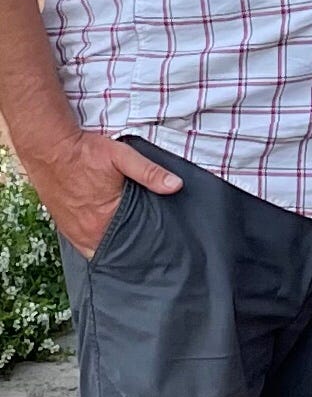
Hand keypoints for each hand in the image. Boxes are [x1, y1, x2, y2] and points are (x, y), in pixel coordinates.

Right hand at [24, 130, 181, 258]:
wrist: (50, 149)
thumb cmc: (86, 152)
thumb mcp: (123, 156)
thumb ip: (150, 172)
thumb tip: (175, 185)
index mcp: (103, 220)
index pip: (130, 243)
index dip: (145, 242)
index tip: (158, 241)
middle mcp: (86, 232)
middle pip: (114, 248)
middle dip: (130, 246)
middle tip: (147, 240)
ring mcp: (72, 231)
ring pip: (97, 248)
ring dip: (112, 245)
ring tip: (130, 239)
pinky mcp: (63, 226)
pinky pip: (82, 244)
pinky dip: (95, 241)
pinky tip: (107, 235)